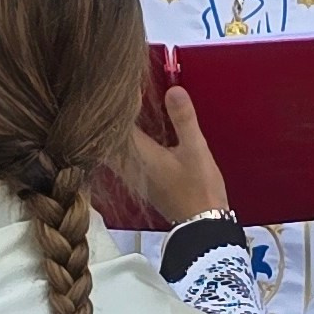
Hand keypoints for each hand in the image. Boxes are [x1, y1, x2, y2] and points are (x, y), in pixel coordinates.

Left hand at [118, 80, 228, 225]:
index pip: (117, 126)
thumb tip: (173, 89)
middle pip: (111, 139)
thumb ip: (183, 119)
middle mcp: (131, 166)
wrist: (202, 225)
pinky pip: (126, 158)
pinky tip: (138, 134)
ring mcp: (135, 177)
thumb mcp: (196, 149)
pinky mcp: (143, 183)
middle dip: (112, 119)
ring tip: (124, 111)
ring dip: (118, 132)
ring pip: (117, 150)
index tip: (118, 87)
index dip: (116, 106)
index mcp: (140, 155)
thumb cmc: (199, 187)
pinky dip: (128, 144)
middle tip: (115, 97)